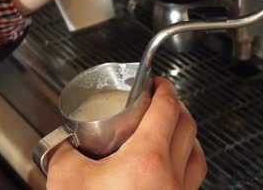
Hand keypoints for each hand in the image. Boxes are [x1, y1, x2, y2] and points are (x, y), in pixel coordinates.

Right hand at [46, 78, 206, 189]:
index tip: (157, 83)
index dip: (164, 89)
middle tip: (161, 102)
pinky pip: (192, 181)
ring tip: (171, 131)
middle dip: (177, 106)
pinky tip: (171, 170)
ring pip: (197, 155)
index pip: (168, 110)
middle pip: (188, 126)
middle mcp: (173, 178)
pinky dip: (187, 165)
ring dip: (187, 136)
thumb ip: (65, 154)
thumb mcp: (66, 180)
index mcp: (148, 160)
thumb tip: (66, 147)